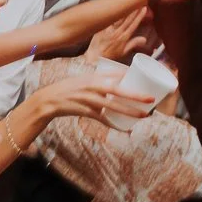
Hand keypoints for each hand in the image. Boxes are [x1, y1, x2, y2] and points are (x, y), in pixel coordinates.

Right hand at [32, 71, 151, 123]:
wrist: (50, 99)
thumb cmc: (70, 89)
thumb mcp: (86, 79)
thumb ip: (102, 80)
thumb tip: (120, 82)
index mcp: (94, 76)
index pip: (116, 73)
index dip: (132, 76)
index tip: (147, 79)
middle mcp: (92, 86)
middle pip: (118, 90)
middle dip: (136, 95)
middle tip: (151, 99)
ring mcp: (89, 99)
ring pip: (113, 106)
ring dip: (129, 111)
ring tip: (144, 115)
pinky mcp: (85, 111)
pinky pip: (103, 119)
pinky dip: (114, 124)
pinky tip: (124, 128)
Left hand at [84, 8, 148, 63]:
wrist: (94, 57)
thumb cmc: (108, 55)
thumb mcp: (123, 52)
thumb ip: (133, 44)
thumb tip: (143, 39)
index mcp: (123, 37)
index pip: (133, 24)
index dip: (139, 16)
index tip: (143, 9)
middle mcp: (117, 32)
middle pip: (127, 18)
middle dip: (134, 10)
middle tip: (138, 2)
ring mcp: (109, 29)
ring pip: (118, 17)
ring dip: (124, 9)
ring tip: (129, 2)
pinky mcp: (101, 27)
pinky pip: (108, 19)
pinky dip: (112, 12)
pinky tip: (115, 6)